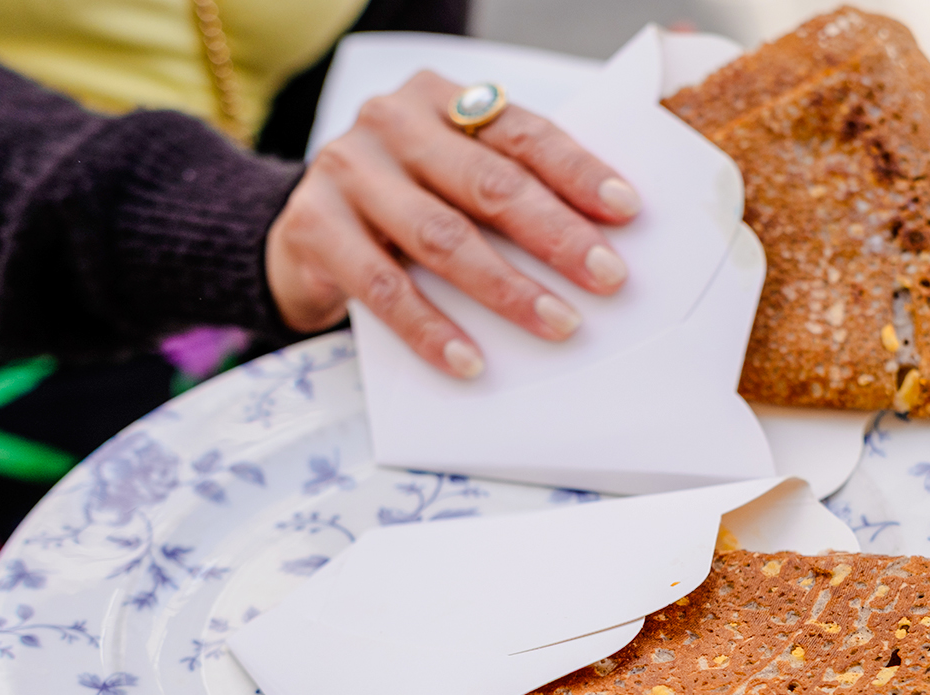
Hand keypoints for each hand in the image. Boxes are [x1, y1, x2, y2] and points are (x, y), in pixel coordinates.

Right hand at [266, 71, 640, 378]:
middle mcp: (391, 123)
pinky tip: (470, 360)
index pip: (522, 132)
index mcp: (441, 100)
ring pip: (441, 237)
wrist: (303, 235)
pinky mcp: (314, 227)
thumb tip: (599, 244)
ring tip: (558, 323)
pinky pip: (383, 288)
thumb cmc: (405, 205)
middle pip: (487, 183)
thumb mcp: (453, 180)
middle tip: (607, 278)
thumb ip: (507, 189)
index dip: (577, 172)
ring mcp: (348, 171)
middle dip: (555, 234)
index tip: (626, 211)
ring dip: (506, 288)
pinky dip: (431, 329)